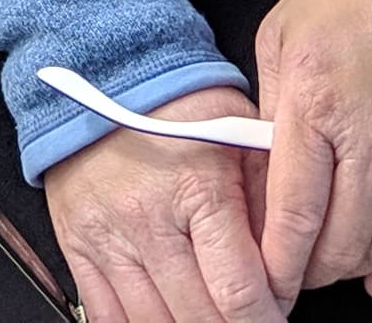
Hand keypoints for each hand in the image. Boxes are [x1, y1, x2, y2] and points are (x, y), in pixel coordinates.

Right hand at [40, 86, 280, 322]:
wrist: (105, 73)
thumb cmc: (178, 102)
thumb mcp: (242, 136)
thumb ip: (272, 201)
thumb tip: (294, 265)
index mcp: (197, 189)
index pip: (239, 290)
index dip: (267, 318)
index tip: (277, 316)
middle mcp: (147, 219)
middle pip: (200, 317)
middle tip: (251, 320)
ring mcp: (107, 237)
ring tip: (214, 318)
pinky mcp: (78, 246)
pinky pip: (109, 317)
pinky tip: (167, 320)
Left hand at [250, 0, 371, 300]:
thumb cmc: (346, 1)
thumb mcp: (277, 39)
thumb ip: (264, 112)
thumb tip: (253, 178)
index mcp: (315, 105)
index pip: (293, 213)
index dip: (276, 262)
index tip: (264, 283)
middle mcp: (371, 138)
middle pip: (338, 241)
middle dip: (309, 271)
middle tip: (292, 273)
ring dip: (352, 267)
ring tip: (330, 263)